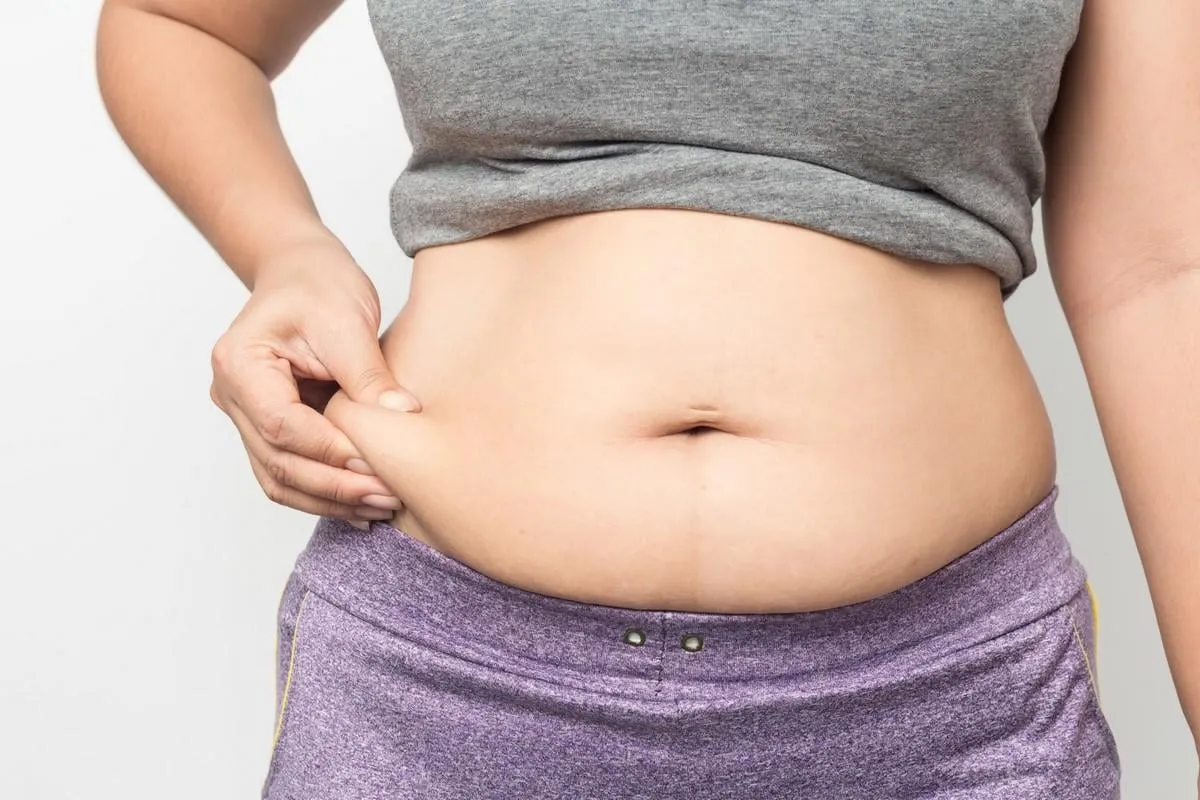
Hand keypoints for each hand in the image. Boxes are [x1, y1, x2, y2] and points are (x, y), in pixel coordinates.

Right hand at [208, 239, 419, 525]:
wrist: (301, 274)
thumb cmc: (318, 285)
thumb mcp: (347, 319)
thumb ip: (369, 372)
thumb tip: (402, 415)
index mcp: (240, 363)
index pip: (282, 425)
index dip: (329, 452)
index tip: (377, 464)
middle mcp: (232, 396)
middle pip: (278, 461)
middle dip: (335, 487)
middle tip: (389, 496)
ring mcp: (246, 416)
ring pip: (280, 478)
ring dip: (330, 500)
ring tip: (381, 506)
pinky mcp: (269, 428)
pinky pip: (290, 472)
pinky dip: (325, 492)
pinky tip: (362, 503)